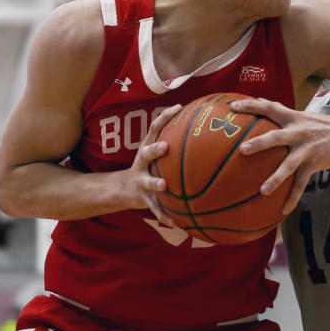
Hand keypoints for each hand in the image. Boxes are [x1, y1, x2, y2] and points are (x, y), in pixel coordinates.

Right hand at [120, 104, 181, 225]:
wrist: (123, 189)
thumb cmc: (150, 167)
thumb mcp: (157, 152)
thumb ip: (176, 142)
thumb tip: (206, 128)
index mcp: (148, 147)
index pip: (154, 127)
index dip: (165, 117)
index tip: (179, 107)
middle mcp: (142, 162)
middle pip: (146, 153)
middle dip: (155, 150)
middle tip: (165, 147)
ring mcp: (140, 180)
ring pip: (147, 182)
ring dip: (155, 183)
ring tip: (163, 185)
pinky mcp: (143, 198)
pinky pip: (154, 208)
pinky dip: (163, 215)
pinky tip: (174, 223)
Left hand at [231, 98, 329, 213]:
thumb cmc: (321, 124)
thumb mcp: (301, 115)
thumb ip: (280, 110)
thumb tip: (259, 100)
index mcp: (292, 118)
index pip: (269, 108)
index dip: (250, 106)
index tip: (231, 107)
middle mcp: (298, 132)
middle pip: (276, 137)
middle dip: (259, 144)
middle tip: (242, 149)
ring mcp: (307, 149)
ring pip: (289, 165)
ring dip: (275, 178)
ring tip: (262, 191)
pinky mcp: (315, 163)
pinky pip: (301, 184)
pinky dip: (292, 198)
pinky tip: (283, 210)